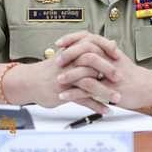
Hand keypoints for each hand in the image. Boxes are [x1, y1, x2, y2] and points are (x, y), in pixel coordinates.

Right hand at [3, 43, 119, 113]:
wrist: (30, 81)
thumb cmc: (51, 69)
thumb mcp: (69, 55)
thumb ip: (91, 49)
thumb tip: (111, 43)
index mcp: (72, 51)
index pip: (92, 45)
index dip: (106, 49)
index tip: (119, 55)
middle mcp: (70, 63)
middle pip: (92, 63)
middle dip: (108, 71)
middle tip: (120, 78)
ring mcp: (67, 78)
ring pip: (89, 83)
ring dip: (105, 92)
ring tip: (116, 98)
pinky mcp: (64, 93)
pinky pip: (82, 99)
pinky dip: (95, 105)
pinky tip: (104, 109)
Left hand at [56, 31, 151, 110]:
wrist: (147, 87)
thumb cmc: (132, 74)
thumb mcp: (117, 58)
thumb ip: (103, 49)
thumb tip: (89, 40)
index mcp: (109, 50)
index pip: (88, 37)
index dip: (72, 39)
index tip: (60, 43)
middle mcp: (109, 59)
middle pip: (85, 51)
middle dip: (68, 56)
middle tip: (57, 61)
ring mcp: (109, 75)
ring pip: (86, 72)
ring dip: (69, 76)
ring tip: (58, 80)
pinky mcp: (109, 90)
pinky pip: (88, 92)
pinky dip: (74, 94)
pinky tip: (64, 96)